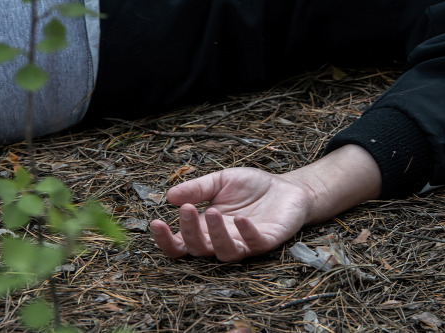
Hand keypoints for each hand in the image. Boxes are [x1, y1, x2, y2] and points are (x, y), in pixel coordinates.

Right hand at [150, 144, 381, 261]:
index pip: (180, 243)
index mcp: (206, 229)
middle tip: (186, 209)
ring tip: (211, 211)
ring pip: (224, 253)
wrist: (288, 188)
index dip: (166, 239)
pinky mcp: (266, 242)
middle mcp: (222, 241)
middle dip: (189, 232)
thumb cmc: (252, 188)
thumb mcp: (221, 181)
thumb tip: (169, 196)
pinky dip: (246, 233)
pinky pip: (254, 244)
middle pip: (198, 250)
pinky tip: (239, 218)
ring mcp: (244, 244)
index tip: (156, 222)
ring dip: (215, 235)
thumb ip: (197, 188)